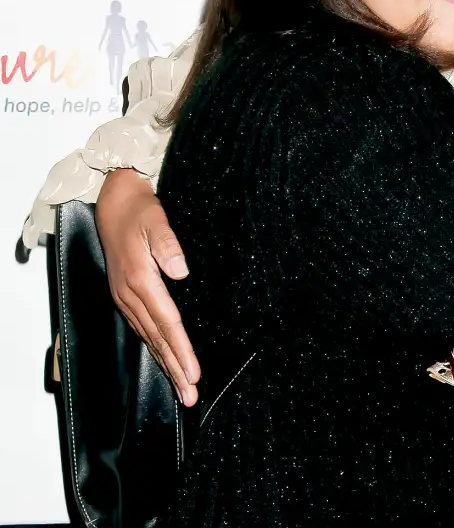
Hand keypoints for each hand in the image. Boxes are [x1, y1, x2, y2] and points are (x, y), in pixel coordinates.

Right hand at [95, 169, 200, 404]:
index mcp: (141, 279)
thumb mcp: (157, 220)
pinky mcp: (126, 295)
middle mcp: (130, 294)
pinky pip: (143, 328)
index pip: (167, 322)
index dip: (181, 349)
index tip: (194, 373)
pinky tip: (166, 359)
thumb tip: (180, 271)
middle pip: (158, 338)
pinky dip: (156, 347)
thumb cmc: (140, 210)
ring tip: (182, 387)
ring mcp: (126, 297)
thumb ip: (168, 244)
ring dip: (167, 363)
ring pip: (150, 337)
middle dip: (175, 368)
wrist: (115, 202)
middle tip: (191, 396)